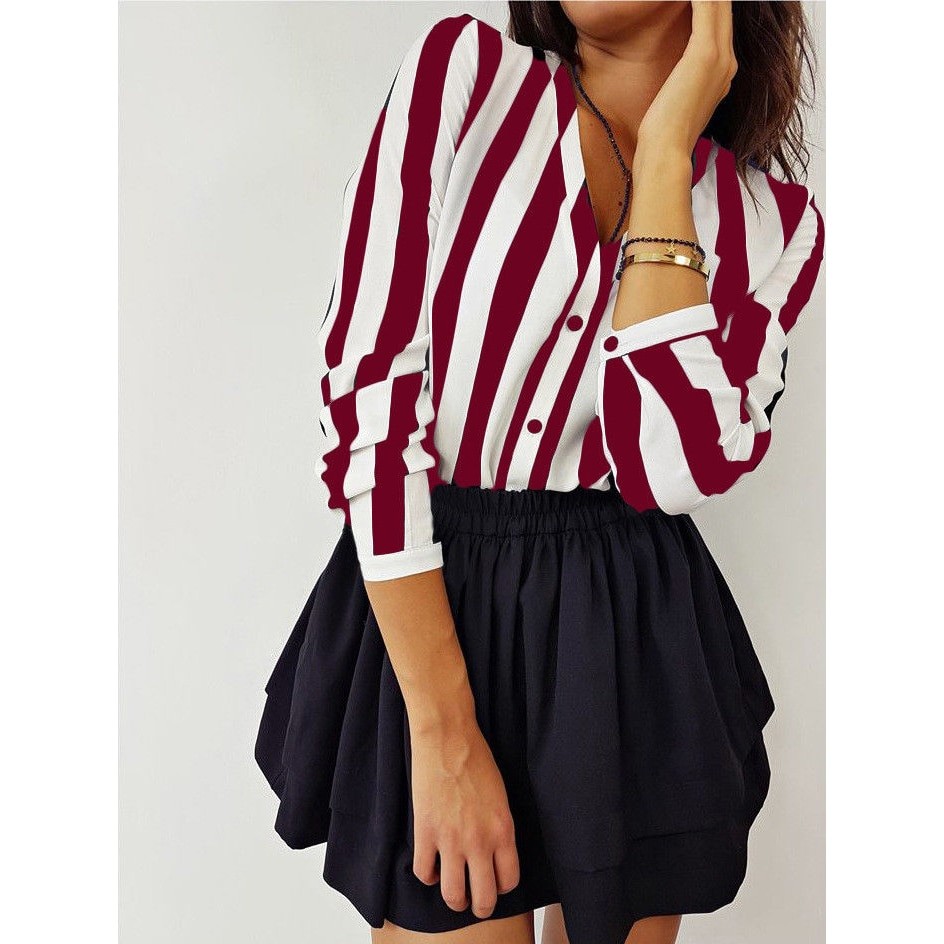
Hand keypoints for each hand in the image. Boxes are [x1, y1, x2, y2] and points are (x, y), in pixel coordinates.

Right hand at [409, 715, 520, 917]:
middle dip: (480, 906)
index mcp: (503, 830)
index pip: (509, 881)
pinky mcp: (425, 832)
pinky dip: (427, 875)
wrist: (448, 738)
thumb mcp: (501, 797)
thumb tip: (493, 853)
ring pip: (453, 895)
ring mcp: (451, 839)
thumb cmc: (477, 760)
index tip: (494, 883)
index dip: (502, 888)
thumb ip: (498, 828)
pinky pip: (424, 872)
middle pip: (484, 898)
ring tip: (453, 892)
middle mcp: (479, 841)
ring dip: (454, 899)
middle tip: (475, 902)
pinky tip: (431, 865)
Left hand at [636, 0, 736, 162]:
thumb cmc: (663, 133)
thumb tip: (677, 74)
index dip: (712, 0)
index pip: (720, 22)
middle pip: (725, 6)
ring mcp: (720, 57)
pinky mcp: (705, 54)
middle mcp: (728, 61)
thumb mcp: (677, 99)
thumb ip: (684, 79)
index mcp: (723, 72)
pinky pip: (705, 5)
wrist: (666, 153)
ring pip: (718, 2)